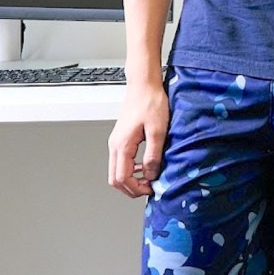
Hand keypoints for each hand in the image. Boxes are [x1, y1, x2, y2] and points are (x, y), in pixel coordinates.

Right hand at [107, 82, 168, 197]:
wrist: (144, 85)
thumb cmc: (150, 102)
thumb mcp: (158, 131)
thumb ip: (154, 155)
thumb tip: (151, 175)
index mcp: (122, 145)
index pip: (122, 178)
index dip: (135, 189)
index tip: (150, 189)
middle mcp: (115, 145)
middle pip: (115, 178)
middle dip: (131, 188)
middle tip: (149, 188)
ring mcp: (116, 141)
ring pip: (117, 170)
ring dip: (131, 178)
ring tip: (149, 177)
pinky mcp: (121, 138)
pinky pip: (121, 160)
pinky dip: (131, 168)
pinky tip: (146, 164)